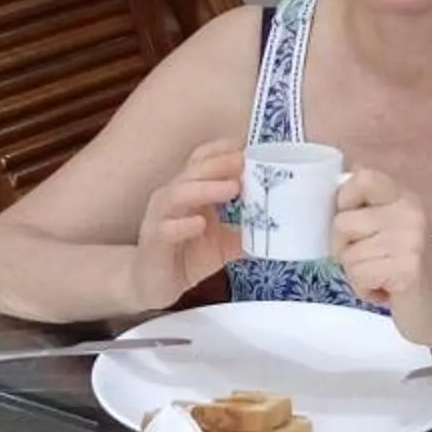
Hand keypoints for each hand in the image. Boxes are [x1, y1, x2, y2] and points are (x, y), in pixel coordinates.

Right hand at [131, 140, 246, 307]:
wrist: (153, 285)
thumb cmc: (186, 255)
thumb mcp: (223, 243)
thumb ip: (245, 232)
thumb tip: (278, 226)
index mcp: (189, 192)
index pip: (201, 160)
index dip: (221, 151)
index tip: (246, 146)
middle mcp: (172, 199)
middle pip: (192, 171)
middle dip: (218, 164)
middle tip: (243, 161)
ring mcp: (160, 219)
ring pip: (177, 194)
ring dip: (204, 188)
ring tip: (231, 187)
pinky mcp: (153, 243)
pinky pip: (165, 229)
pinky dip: (183, 224)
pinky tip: (200, 223)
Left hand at [332, 168, 431, 351]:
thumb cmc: (404, 269)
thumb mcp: (390, 230)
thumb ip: (367, 211)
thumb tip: (332, 197)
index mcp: (405, 198)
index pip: (363, 177)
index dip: (344, 200)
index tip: (352, 223)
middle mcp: (410, 213)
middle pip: (342, 222)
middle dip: (343, 248)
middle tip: (369, 260)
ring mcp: (411, 240)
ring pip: (347, 254)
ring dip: (356, 273)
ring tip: (382, 276)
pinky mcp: (407, 268)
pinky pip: (359, 275)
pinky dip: (364, 289)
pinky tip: (386, 290)